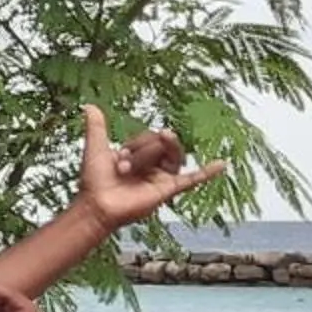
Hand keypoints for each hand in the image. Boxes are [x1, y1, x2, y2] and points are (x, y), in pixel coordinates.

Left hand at [75, 104, 228, 229]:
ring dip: (162, 151)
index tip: (119, 158)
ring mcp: (161, 177)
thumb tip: (90, 105)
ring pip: (172, 155)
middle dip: (144, 150)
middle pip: (162, 144)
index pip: (149, 137)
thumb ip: (97, 127)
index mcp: (138, 155)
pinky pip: (193, 179)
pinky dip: (208, 172)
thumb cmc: (94, 182)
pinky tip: (222, 164)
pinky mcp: (168, 190)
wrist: (97, 206)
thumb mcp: (97, 148)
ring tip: (164, 139)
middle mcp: (152, 166)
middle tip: (125, 167)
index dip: (136, 144)